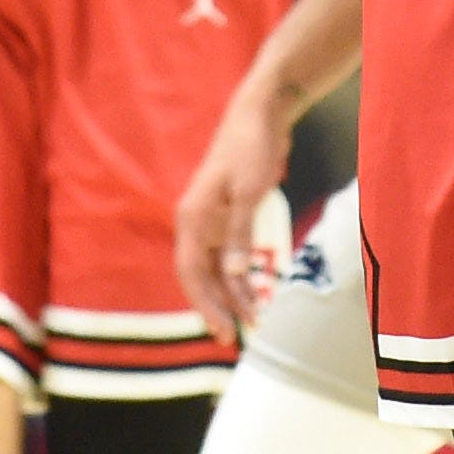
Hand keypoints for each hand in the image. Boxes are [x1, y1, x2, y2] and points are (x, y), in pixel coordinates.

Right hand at [173, 85, 294, 341]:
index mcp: (193, 217)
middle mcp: (196, 222)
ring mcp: (211, 221)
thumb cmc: (252, 148)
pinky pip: (229, 256)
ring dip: (232, 294)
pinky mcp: (227, 217)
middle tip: (235, 339)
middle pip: (201, 276)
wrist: (261, 115)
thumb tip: (234, 273)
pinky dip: (240, 276)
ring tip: (253, 321)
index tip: (222, 330)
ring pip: (217, 269)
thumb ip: (241, 232)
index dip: (205, 304)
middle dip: (217, 307)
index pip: (192, 272)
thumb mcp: (249, 190)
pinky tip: (253, 293)